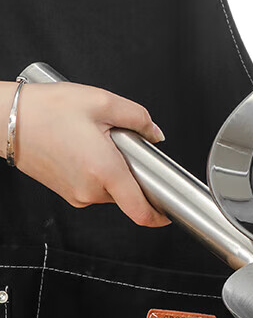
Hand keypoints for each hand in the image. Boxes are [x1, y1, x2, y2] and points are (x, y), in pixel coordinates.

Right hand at [1, 81, 169, 226]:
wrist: (3, 119)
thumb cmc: (46, 109)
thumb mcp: (102, 101)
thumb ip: (138, 117)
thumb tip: (155, 133)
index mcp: (104, 171)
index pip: (141, 211)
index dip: (160, 216)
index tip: (170, 212)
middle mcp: (90, 190)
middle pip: (127, 192)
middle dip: (131, 171)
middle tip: (118, 142)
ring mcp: (76, 194)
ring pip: (110, 188)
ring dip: (112, 169)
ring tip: (93, 140)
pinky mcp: (65, 191)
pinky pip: (92, 185)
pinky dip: (96, 169)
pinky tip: (81, 146)